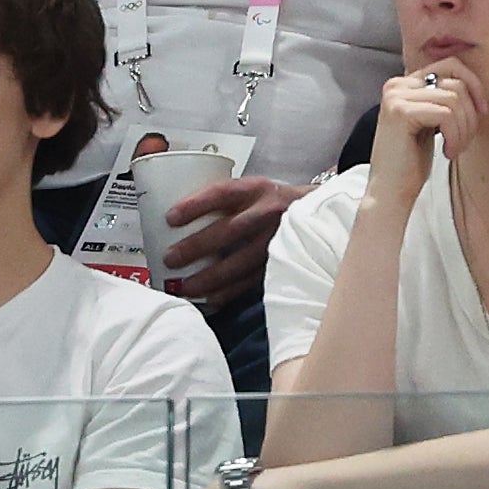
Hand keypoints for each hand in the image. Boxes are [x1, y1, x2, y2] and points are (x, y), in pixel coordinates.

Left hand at [162, 176, 304, 305]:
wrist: (318, 213)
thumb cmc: (272, 202)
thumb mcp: (252, 190)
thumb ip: (224, 201)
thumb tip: (175, 220)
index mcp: (256, 189)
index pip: (222, 193)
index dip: (196, 205)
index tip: (171, 218)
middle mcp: (269, 213)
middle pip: (229, 230)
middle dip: (197, 247)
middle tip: (170, 259)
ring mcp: (278, 240)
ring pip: (240, 262)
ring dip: (210, 277)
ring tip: (185, 287)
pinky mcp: (282, 263)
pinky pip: (252, 280)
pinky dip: (230, 291)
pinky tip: (211, 299)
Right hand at [367, 60, 485, 210]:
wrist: (390, 191)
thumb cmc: (413, 161)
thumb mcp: (431, 121)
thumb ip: (443, 98)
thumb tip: (473, 83)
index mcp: (404, 83)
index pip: (451, 64)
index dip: (474, 86)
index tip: (482, 112)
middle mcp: (397, 84)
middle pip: (456, 81)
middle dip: (470, 113)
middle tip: (465, 139)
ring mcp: (396, 97)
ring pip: (454, 98)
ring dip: (464, 128)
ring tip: (455, 148)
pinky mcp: (400, 112)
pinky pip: (446, 113)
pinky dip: (455, 135)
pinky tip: (447, 152)